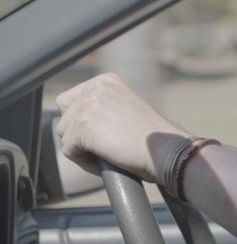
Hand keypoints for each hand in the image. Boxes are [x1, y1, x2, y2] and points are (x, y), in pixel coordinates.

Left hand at [55, 73, 189, 181]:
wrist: (166, 149)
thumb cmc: (152, 138)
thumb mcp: (126, 110)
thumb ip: (103, 107)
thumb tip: (75, 123)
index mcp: (106, 80)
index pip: (70, 101)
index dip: (82, 123)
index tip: (105, 134)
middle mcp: (95, 87)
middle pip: (64, 118)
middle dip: (79, 136)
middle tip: (107, 145)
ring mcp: (87, 104)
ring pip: (65, 136)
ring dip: (83, 150)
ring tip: (110, 153)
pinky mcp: (82, 126)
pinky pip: (69, 152)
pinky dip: (86, 163)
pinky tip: (109, 160)